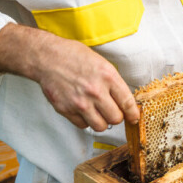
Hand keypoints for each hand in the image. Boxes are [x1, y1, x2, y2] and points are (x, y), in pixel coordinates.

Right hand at [0, 24, 139, 130]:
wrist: (48, 58)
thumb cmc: (73, 56)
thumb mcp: (101, 63)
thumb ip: (113, 82)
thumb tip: (124, 99)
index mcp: (108, 77)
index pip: (128, 103)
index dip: (133, 113)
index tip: (134, 117)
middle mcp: (96, 91)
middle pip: (116, 118)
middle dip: (116, 116)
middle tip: (112, 111)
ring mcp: (81, 103)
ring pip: (101, 126)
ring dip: (102, 122)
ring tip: (98, 113)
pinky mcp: (67, 110)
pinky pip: (83, 125)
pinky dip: (85, 121)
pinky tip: (83, 110)